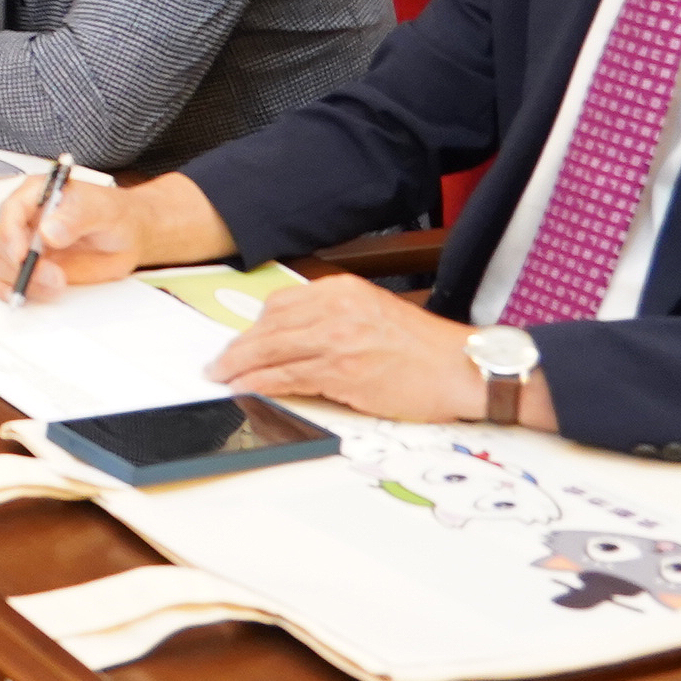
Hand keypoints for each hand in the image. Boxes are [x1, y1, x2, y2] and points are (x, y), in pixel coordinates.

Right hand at [0, 172, 230, 298]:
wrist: (129, 235)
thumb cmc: (115, 214)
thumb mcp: (101, 209)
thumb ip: (76, 217)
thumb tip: (48, 230)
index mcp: (37, 194)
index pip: (11, 210)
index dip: (11, 233)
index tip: (23, 254)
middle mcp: (26, 220)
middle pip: (3, 242)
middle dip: (22, 263)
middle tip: (53, 276)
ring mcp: (28, 246)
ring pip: (3, 265)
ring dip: (25, 280)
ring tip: (58, 284)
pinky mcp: (33, 269)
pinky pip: (11, 283)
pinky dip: (21, 292)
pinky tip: (44, 293)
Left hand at [215, 273, 532, 423]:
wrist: (462, 367)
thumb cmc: (424, 348)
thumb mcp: (374, 314)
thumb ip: (334, 318)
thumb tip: (293, 337)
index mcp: (342, 291)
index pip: (280, 305)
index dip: (255, 327)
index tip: (240, 341)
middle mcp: (335, 309)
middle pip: (269, 327)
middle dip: (238, 348)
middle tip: (218, 363)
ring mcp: (337, 339)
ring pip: (271, 351)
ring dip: (239, 367)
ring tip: (221, 378)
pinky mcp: (342, 371)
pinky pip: (286, 377)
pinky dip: (259, 383)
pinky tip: (245, 389)